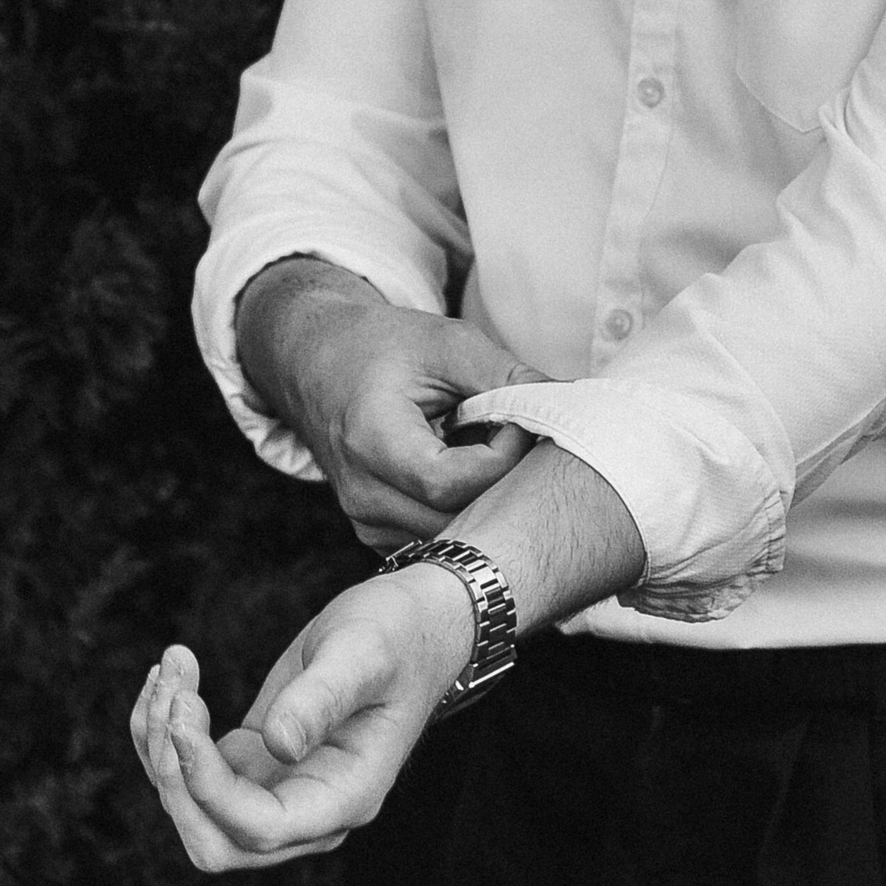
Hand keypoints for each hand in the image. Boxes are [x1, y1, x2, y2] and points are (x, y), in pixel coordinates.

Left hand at [130, 564, 474, 872]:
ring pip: (191, 809)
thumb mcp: (364, 653)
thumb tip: (277, 744)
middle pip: (215, 841)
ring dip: (160, 743)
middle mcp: (307, 811)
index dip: (209, 785)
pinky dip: (160, 732)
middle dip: (175, 774)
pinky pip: (187, 774)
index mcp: (346, 796)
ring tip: (172, 666)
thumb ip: (323, 698)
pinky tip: (168, 678)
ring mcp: (276, 793)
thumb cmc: (396, 635)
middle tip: (173, 690)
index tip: (183, 716)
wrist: (408, 625)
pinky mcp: (251, 766)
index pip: (261, 827)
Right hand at [235, 259, 547, 551]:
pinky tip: (471, 475)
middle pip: (454, 520)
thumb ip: (504, 377)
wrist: (319, 363)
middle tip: (520, 443)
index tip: (516, 424)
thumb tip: (566, 405)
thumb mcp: (446, 343)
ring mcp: (365, 521)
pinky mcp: (375, 533)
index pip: (450, 482)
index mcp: (371, 440)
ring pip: (450, 540)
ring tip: (493, 455)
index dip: (499, 459)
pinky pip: (436, 542)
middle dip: (501, 487)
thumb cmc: (383, 347)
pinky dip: (464, 515)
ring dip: (485, 504)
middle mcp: (362, 494)